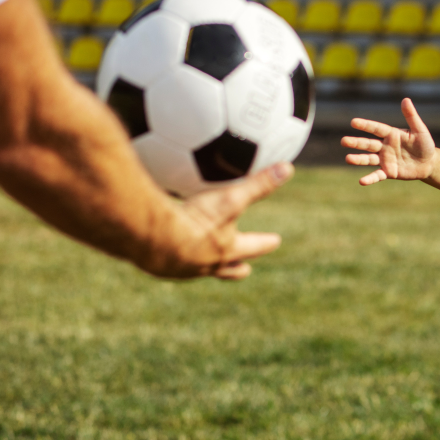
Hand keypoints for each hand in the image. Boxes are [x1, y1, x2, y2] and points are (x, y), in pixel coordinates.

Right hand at [142, 162, 292, 279]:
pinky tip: (161, 250)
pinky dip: (169, 258)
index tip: (276, 241)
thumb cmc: (195, 221)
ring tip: (202, 264)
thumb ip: (257, 185)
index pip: (253, 246)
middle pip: (229, 269)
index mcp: (228, 249)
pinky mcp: (158, 267)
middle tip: (246, 268)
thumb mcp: (230, 199)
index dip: (265, 243)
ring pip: (198, 270)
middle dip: (238, 267)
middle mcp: (208, 264)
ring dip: (203, 266)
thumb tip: (287, 169)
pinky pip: (167, 263)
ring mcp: (183, 269)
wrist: (152, 240)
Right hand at [341, 98, 436, 184]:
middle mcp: (385, 146)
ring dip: (358, 159)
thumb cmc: (425, 144)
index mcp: (391, 134)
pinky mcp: (389, 172)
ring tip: (348, 158)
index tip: (353, 122)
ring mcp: (385, 160)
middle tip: (343, 141)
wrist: (429, 163)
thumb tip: (405, 99)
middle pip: (368, 144)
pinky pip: (377, 175)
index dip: (366, 125)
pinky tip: (361, 181)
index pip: (376, 129)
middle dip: (356, 143)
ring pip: (369, 159)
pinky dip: (370, 178)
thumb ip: (411, 116)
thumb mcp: (420, 130)